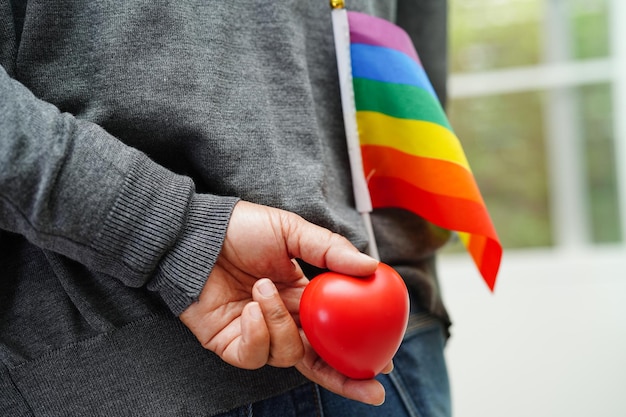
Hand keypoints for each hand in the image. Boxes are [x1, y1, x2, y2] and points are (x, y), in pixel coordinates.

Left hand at [180, 200, 384, 404]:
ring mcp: (257, 334)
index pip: (334, 331)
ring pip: (288, 355)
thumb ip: (330, 250)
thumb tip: (371, 266)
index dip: (357, 348)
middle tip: (370, 387)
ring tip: (263, 289)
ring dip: (280, 324)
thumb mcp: (291, 231)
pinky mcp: (231, 344)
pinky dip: (257, 332)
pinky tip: (250, 306)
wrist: (195, 234)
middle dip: (345, 378)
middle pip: (319, 361)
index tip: (383, 362)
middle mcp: (283, 320)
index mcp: (302, 297)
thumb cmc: (241, 229)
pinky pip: (255, 355)